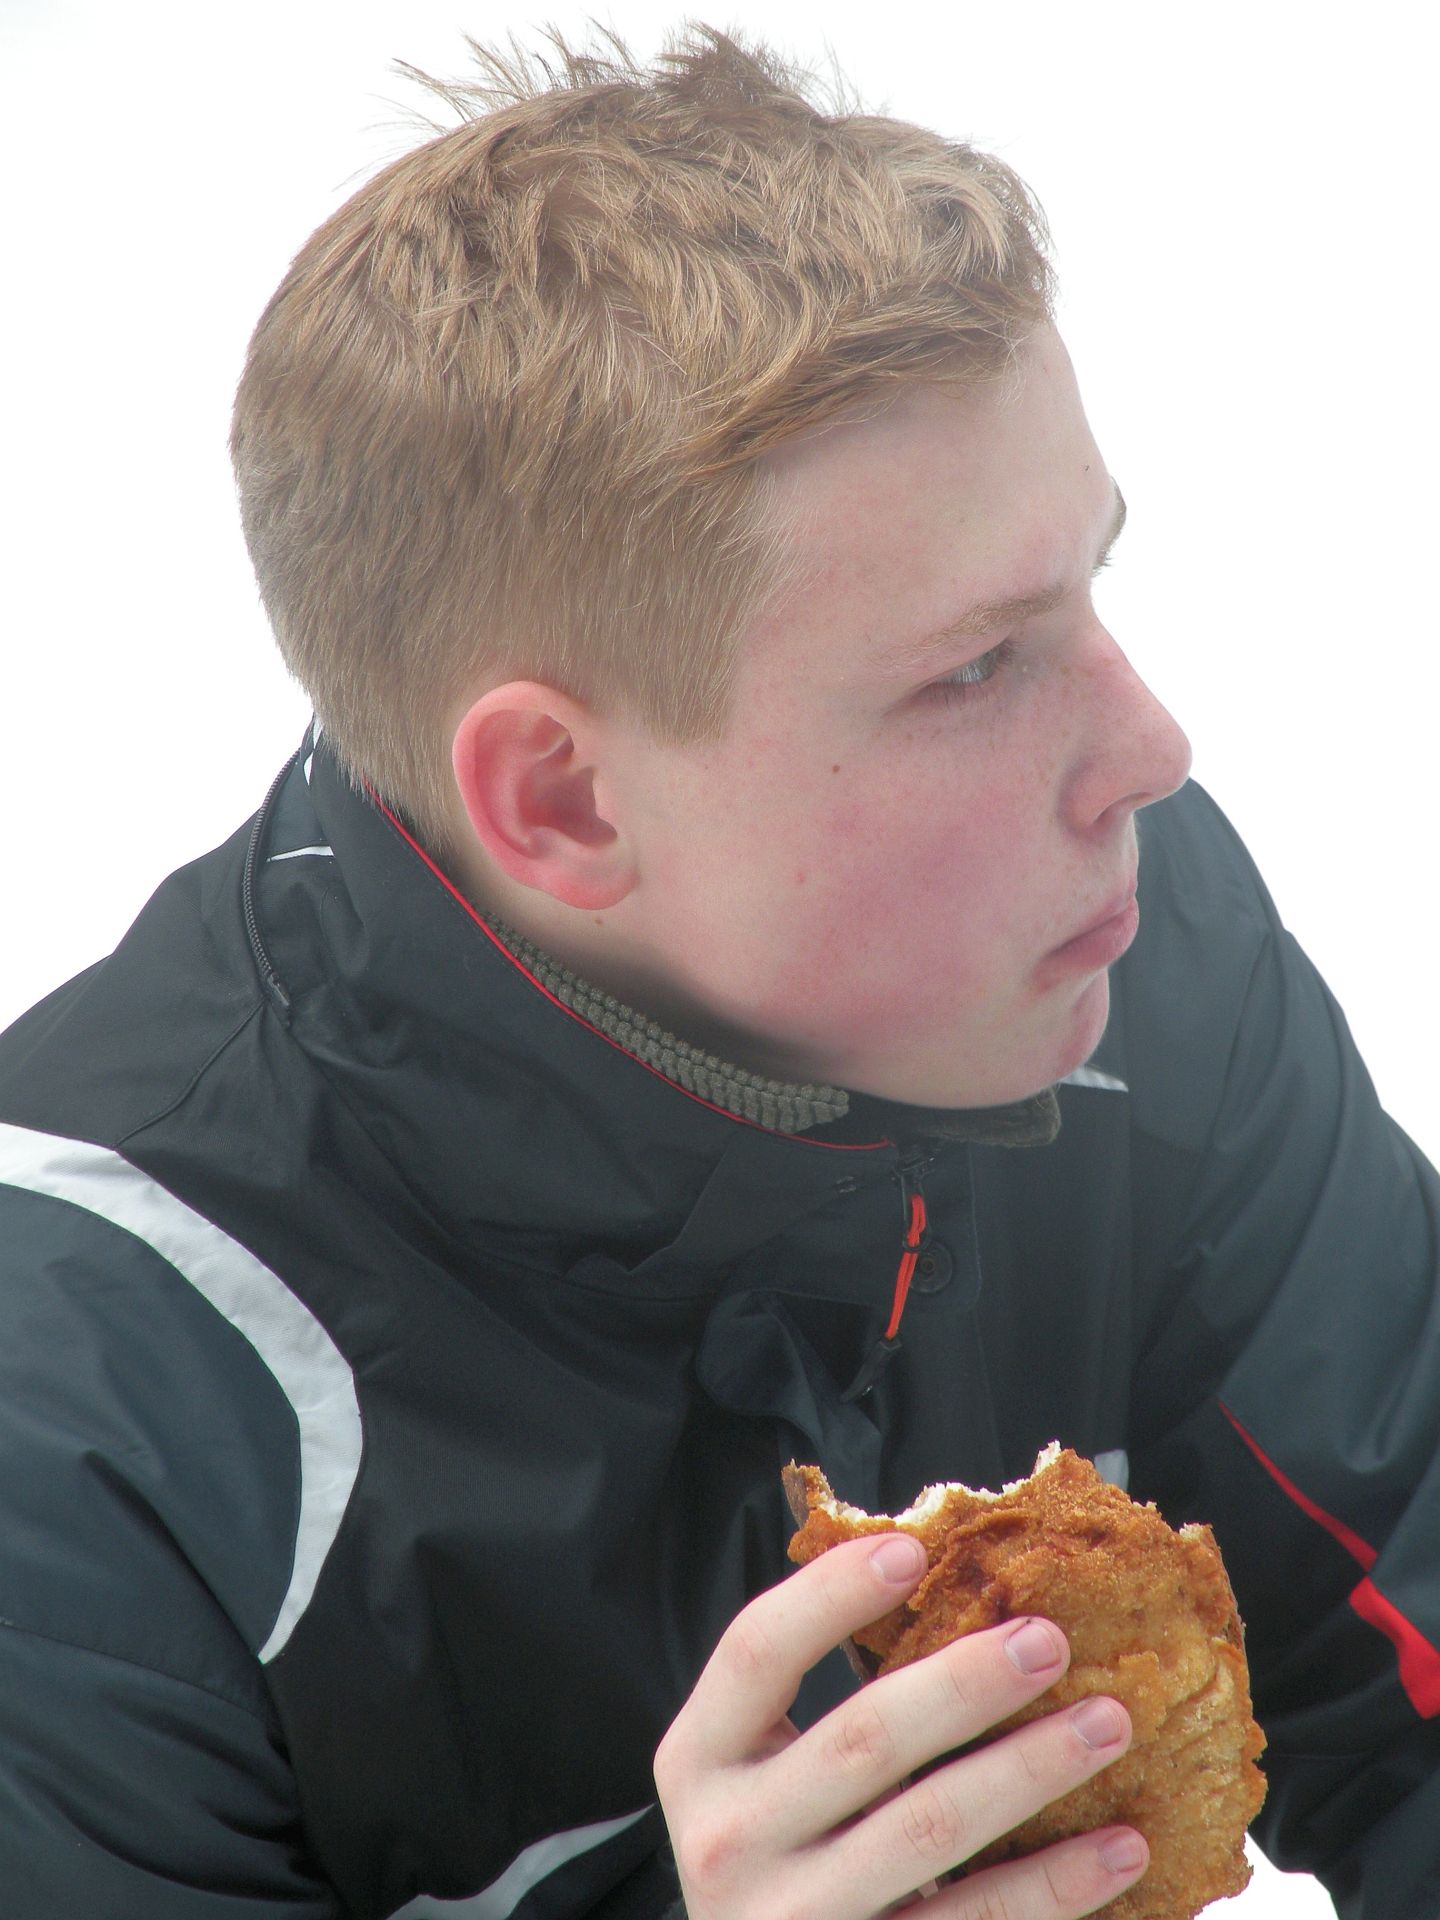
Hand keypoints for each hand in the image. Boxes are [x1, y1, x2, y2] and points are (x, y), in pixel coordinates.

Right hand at [654, 1533, 1147, 1919]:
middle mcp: (729, 1839)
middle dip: (966, 1683)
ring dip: (1029, 1770)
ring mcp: (793, 1919)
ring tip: (1106, 1725)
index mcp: (700, 1760)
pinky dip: (1052, 1884)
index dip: (830, 1594)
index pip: (756, 1651)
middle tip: (1048, 1640)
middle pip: (862, 1739)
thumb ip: (827, 1705)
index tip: (913, 1551)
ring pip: (929, 1829)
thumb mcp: (761, 1775)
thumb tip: (952, 1589)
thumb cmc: (779, 1853)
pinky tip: (1116, 1847)